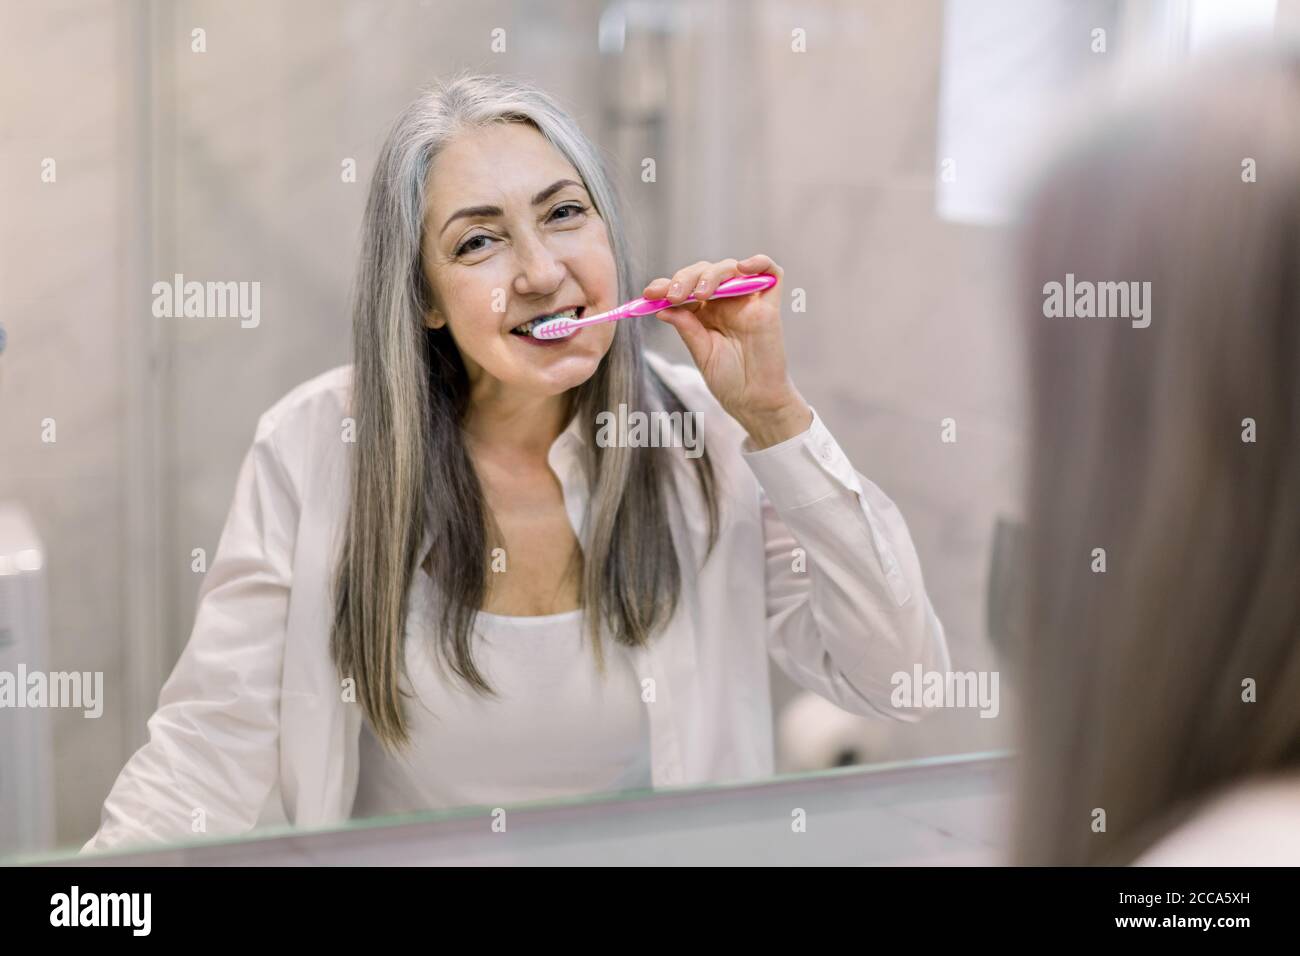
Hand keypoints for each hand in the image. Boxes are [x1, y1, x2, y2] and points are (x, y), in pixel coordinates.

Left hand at [644, 254, 811, 447]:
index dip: (666, 284)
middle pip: (705, 271)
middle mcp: (725, 302)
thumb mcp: (701, 351)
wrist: (753, 400)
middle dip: (686, 278)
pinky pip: (771, 272)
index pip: (685, 286)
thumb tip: (661, 308)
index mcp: (704, 311)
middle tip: (674, 295)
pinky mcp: (770, 304)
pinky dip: (759, 262)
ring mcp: (748, 301)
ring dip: (712, 274)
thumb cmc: (727, 379)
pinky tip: (743, 267)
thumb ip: (686, 327)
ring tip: (700, 294)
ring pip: (731, 268)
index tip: (649, 293)